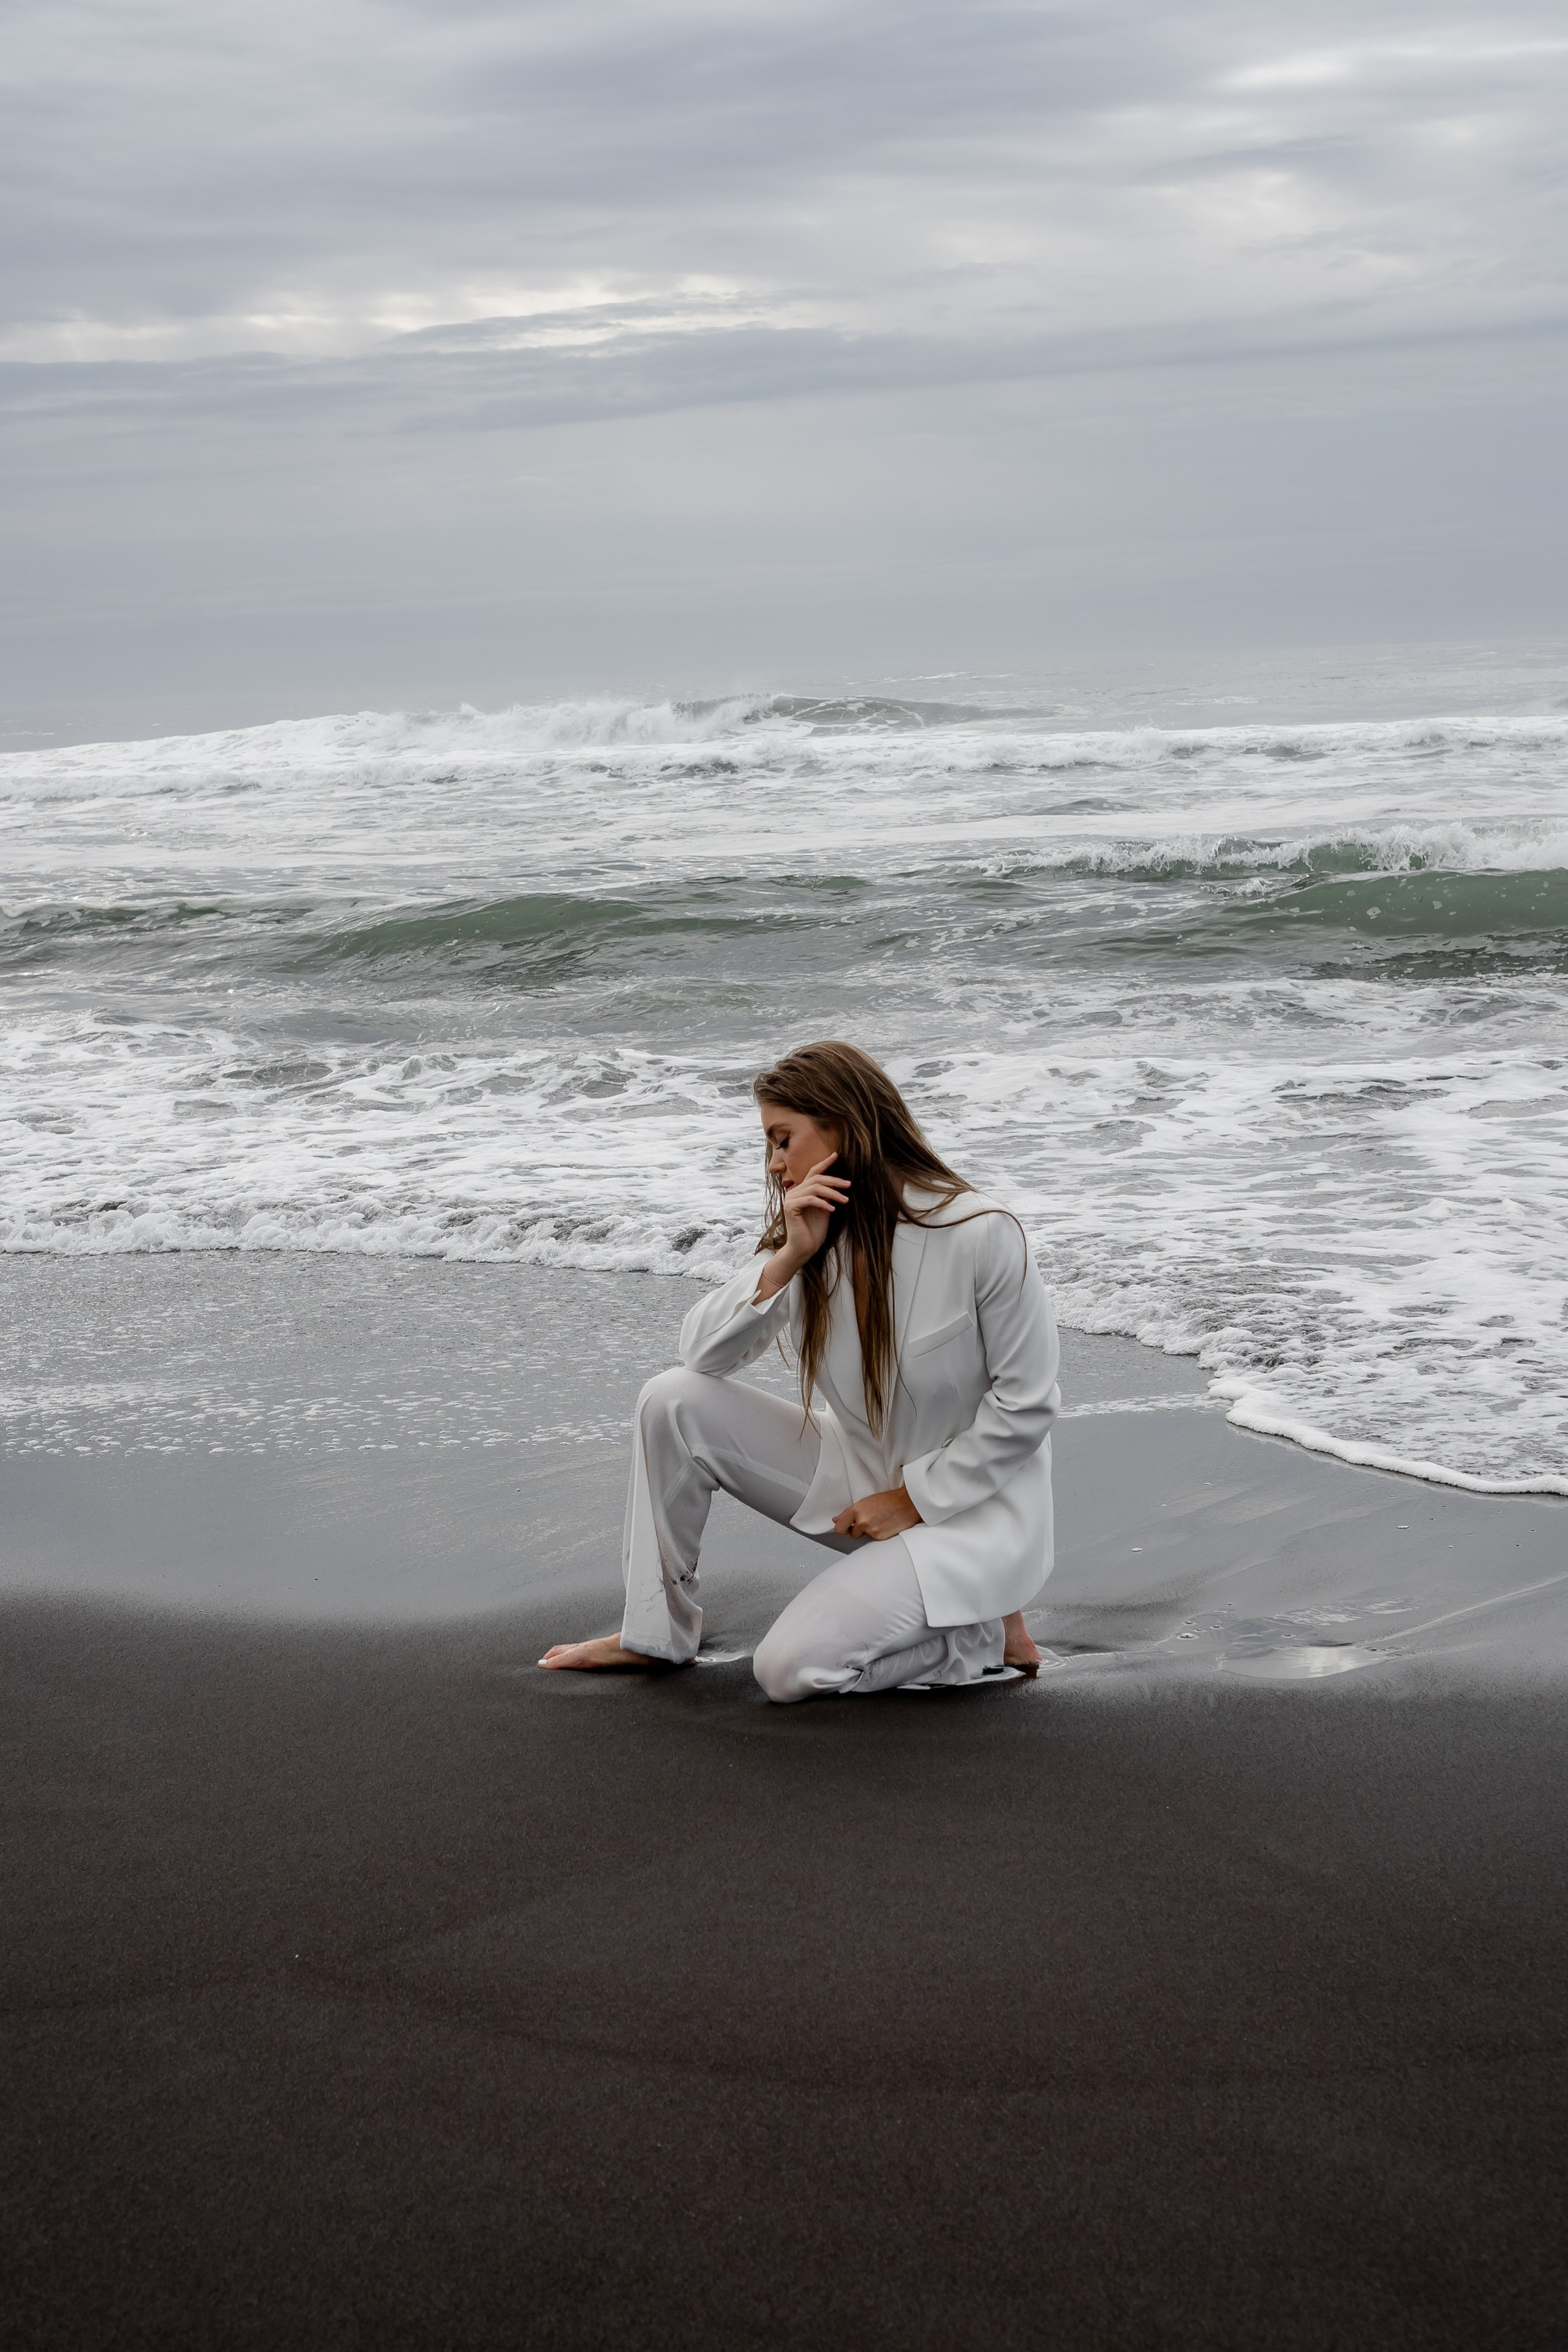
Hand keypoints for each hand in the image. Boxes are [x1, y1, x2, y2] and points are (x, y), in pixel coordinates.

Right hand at [780, 1151, 848, 1265]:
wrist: (804, 1248)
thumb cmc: (814, 1231)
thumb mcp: (824, 1209)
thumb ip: (826, 1196)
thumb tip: (836, 1184)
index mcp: (801, 1191)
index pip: (813, 1172)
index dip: (824, 1163)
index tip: (836, 1155)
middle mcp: (793, 1192)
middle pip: (816, 1179)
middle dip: (834, 1180)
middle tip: (849, 1185)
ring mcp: (790, 1199)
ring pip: (814, 1188)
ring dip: (832, 1193)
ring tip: (846, 1200)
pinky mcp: (790, 1207)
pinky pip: (810, 1200)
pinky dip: (823, 1203)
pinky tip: (833, 1209)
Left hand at [833, 1485, 921, 1540]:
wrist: (908, 1503)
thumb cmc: (889, 1500)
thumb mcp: (866, 1502)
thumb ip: (849, 1512)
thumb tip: (837, 1520)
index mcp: (857, 1510)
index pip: (839, 1527)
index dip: (842, 1528)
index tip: (845, 1527)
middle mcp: (862, 1521)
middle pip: (852, 1534)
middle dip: (858, 1530)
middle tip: (870, 1520)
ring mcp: (871, 1531)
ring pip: (864, 1537)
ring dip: (869, 1532)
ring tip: (879, 1521)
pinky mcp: (880, 1538)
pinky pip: (874, 1540)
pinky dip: (878, 1535)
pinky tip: (885, 1525)